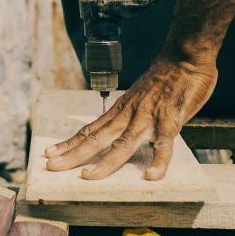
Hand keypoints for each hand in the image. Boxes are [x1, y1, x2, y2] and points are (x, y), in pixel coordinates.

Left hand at [43, 55, 216, 179]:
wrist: (183, 59)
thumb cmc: (164, 79)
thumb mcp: (139, 98)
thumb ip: (131, 116)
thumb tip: (122, 133)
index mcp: (120, 110)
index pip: (91, 129)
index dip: (71, 143)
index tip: (51, 153)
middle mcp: (129, 114)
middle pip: (97, 138)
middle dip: (74, 154)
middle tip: (53, 166)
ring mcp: (148, 117)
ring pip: (124, 143)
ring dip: (105, 161)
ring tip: (88, 176)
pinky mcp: (170, 119)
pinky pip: (164, 144)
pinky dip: (158, 160)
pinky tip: (151, 176)